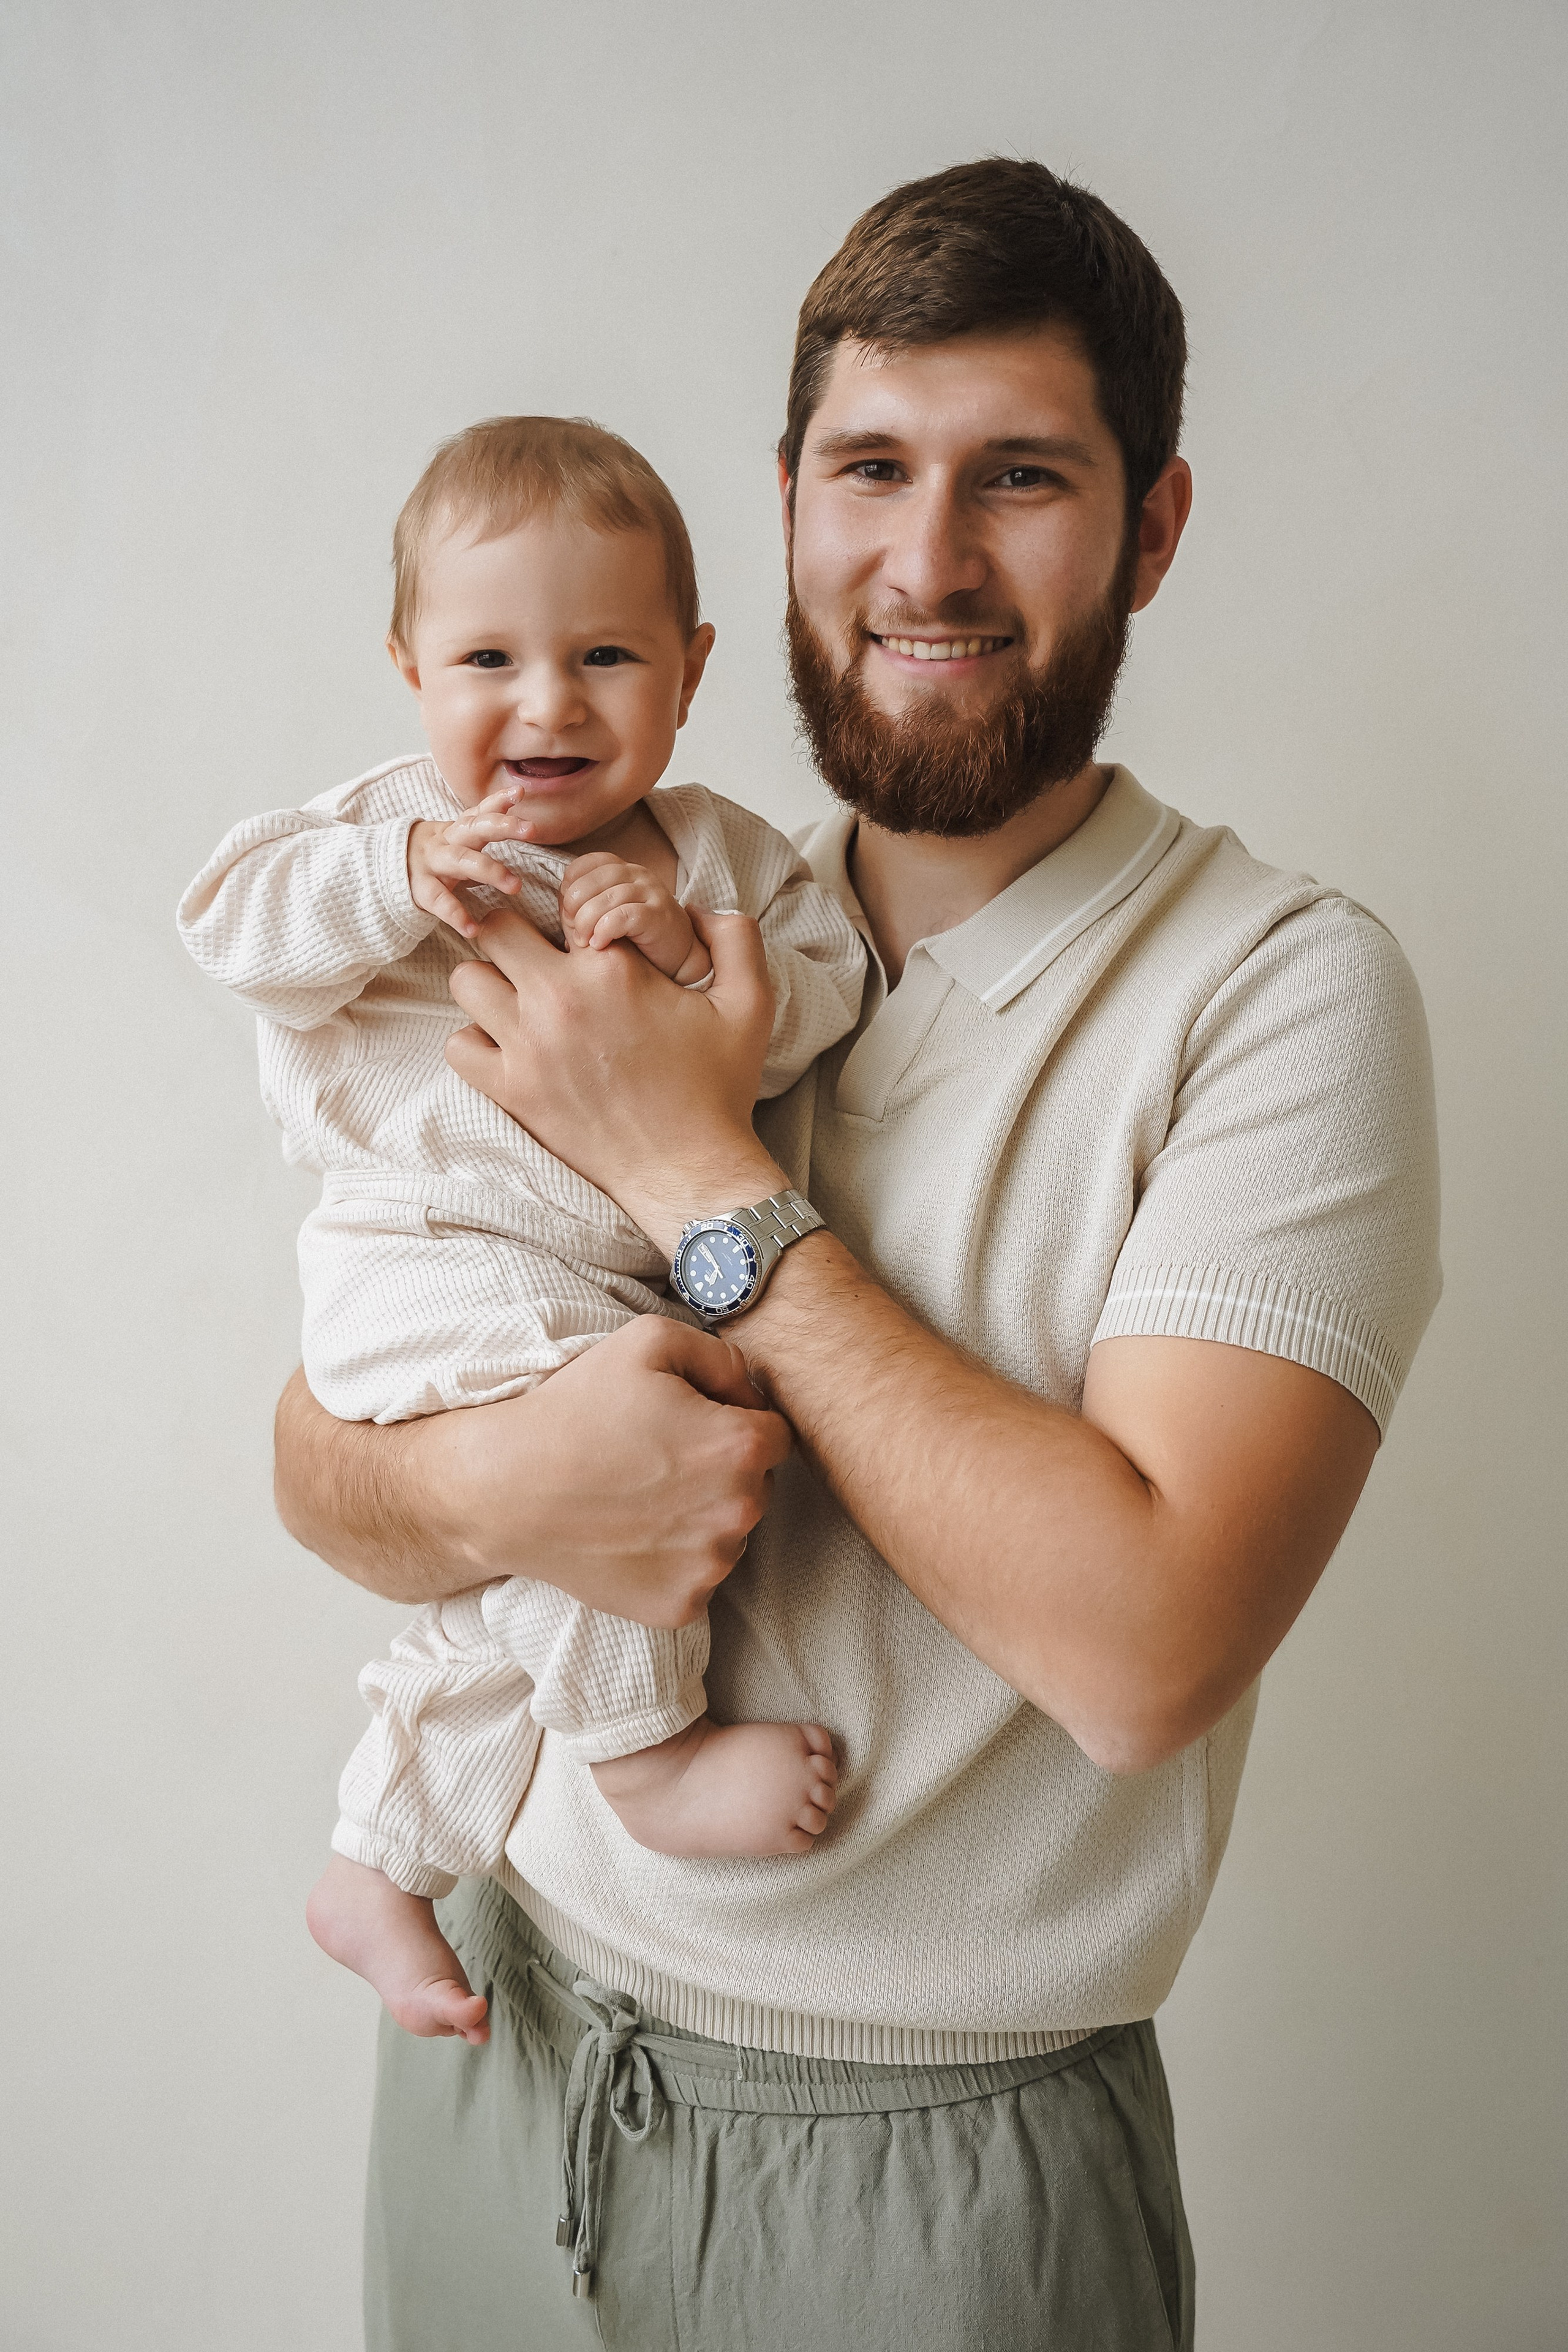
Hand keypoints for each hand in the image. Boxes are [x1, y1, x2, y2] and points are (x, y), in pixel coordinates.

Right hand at [274, 1316, 792, 1618]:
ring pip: (729, 1533)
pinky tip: (632, 1535)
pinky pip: (699, 1577)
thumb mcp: (649, 1340)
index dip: (734, 1420)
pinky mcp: (681, 1607)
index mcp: (742, 1447)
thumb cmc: (576, 1408)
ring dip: (700, 1516)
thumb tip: (753, 1387)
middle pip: (756, 1485)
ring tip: (639, 1496)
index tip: (690, 1422)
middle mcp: (741, 1512)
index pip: (775, 1433)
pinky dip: (674, 1560)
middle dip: (720, 1469)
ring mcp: (711, 1566)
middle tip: (657, 1458)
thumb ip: (722, 1354)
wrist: (505, 1489)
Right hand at [407, 786, 536, 939]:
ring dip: (490, 871)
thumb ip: (483, 829)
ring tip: (515, 886)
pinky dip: (456, 915)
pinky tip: (472, 928)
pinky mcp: (420, 888)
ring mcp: (432, 864)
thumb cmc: (434, 856)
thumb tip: (520, 821)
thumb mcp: (456, 840)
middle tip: (531, 829)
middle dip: (502, 827)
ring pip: (462, 861)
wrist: (384, 868)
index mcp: (456, 830)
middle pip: (474, 828)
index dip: (498, 801)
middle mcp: (445, 842)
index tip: (519, 793)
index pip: (478, 811)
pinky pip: (439, 901)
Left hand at [445, 902, 782, 1249]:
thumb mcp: (751, 1005)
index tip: (581, 938)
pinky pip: (459, 1046)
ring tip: (521, 1002)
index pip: (561, 902)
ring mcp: (529, 1046)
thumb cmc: (719, 1089)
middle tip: (538, 960)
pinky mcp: (512, 1091)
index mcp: (614, 968)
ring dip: (490, 984)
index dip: (569, 914)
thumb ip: (737, 939)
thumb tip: (701, 905)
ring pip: (467, 981)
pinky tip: (509, 1048)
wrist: (690, 1169)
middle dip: (513, 935)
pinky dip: (475, 1042)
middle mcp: (562, 999)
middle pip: (495, 929)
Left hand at [560, 853, 712, 985]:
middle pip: (592, 879)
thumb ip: (585, 908)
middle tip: (572, 931)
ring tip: (583, 942)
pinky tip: (600, 945)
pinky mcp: (659, 915)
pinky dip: (606, 930)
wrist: (679, 960)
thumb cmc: (637, 940)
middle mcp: (638, 875)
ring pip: (608, 897)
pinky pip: (625, 915)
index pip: (585, 863)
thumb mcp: (608, 916)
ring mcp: (651, 893)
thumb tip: (558, 912)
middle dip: (575, 906)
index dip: (569, 886)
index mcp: (622, 870)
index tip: (567, 913)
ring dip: (588, 921)